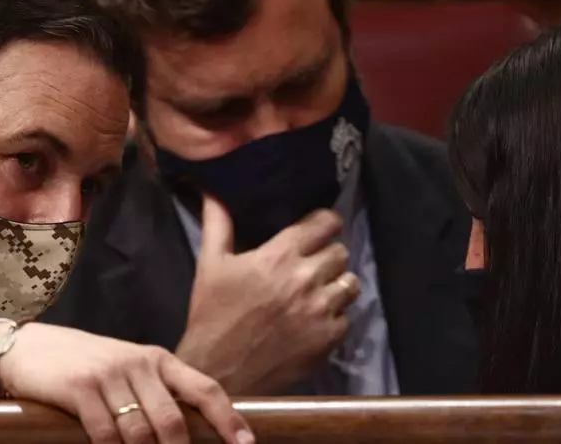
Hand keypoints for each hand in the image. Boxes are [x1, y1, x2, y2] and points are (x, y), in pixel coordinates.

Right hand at [0, 322, 254, 443]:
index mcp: (158, 360)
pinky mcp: (78, 388)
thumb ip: (156, 393)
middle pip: (173, 420)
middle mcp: (138, 363)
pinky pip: (105, 433)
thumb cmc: (83, 365)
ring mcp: (108, 374)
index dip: (228, 419)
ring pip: (141, 432)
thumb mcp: (126, 370)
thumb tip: (188, 430)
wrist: (26, 349)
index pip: (204, 388)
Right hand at [175, 195, 360, 394]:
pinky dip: (333, 318)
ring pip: (350, 283)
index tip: (317, 231)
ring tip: (317, 294)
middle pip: (341, 252)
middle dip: (328, 256)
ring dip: (336, 286)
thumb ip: (218, 222)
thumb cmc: (212, 315)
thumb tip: (212, 188)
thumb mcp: (210, 264)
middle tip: (312, 267)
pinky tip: (313, 321)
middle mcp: (305, 279)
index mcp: (278, 256)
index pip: (325, 223)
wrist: (218, 372)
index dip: (324, 224)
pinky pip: (346, 318)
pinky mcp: (328, 339)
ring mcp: (320, 311)